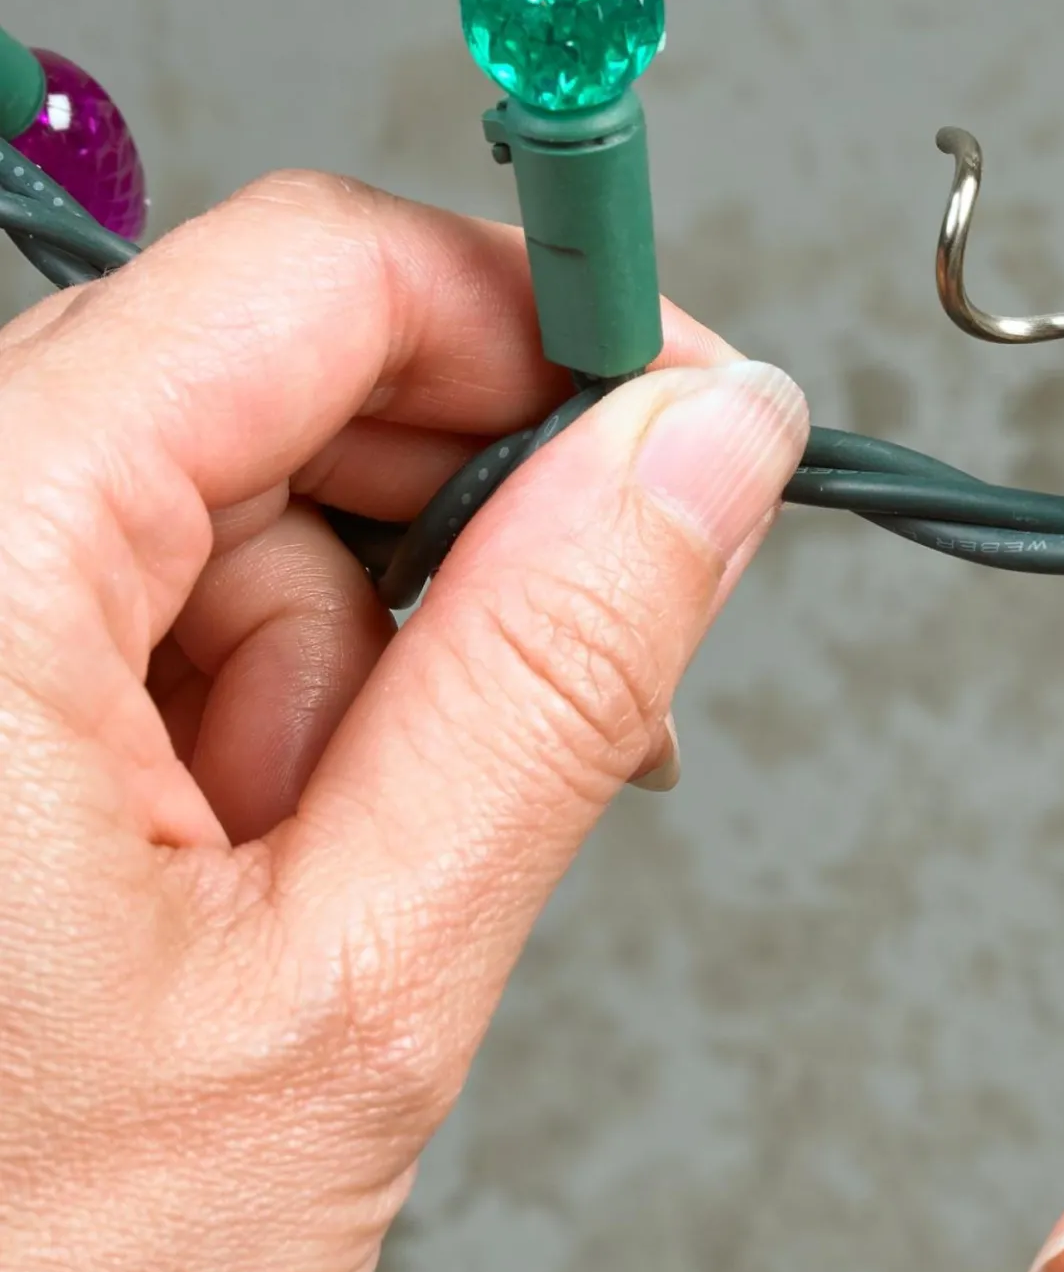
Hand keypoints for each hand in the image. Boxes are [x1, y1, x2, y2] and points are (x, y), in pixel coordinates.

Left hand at [0, 173, 805, 1271]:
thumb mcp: (352, 993)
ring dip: (333, 706)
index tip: (680, 427)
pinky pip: (154, 634)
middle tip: (488, 775)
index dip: (534, 330)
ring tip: (293, 920)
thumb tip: (702, 449)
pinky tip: (239, 899)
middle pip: (278, 399)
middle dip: (439, 577)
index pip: (311, 279)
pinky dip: (254, 745)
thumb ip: (552, 680)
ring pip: (233, 540)